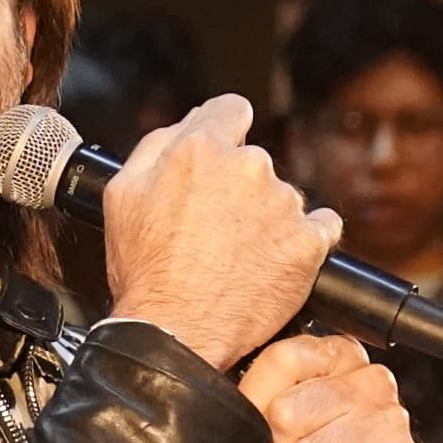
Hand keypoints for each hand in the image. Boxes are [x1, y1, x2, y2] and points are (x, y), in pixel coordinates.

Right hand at [101, 95, 344, 372]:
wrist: (176, 333)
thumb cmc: (145, 272)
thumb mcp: (121, 195)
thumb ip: (156, 145)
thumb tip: (188, 123)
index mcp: (201, 149)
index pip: (232, 109)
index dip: (225, 131)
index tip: (222, 155)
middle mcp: (248, 167)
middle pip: (254, 162)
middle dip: (238, 188)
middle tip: (213, 229)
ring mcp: (283, 205)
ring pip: (282, 198)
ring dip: (267, 219)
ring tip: (238, 257)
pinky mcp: (309, 242)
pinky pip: (321, 228)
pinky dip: (302, 242)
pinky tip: (274, 263)